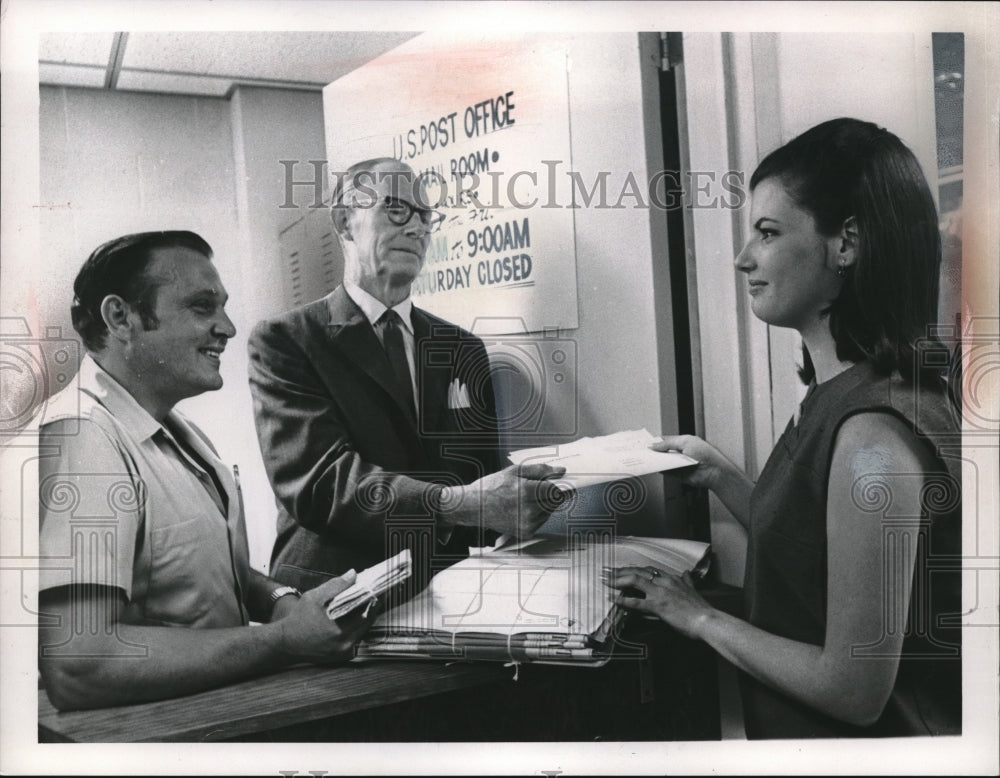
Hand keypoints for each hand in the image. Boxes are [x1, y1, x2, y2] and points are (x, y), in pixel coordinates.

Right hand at [276, 570, 373, 663]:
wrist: (286, 643)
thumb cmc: (299, 618)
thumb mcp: (314, 597)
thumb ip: (335, 585)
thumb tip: (353, 574)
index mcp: (339, 631)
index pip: (367, 612)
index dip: (375, 598)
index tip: (380, 587)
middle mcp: (345, 644)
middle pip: (368, 621)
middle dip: (373, 605)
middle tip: (378, 592)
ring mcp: (345, 652)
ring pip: (364, 629)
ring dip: (367, 615)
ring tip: (369, 600)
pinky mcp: (343, 655)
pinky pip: (358, 637)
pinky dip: (359, 625)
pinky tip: (358, 613)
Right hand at [444, 463, 566, 539]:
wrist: (473, 507)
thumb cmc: (491, 487)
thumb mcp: (515, 471)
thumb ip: (540, 470)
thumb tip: (561, 471)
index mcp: (528, 492)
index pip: (556, 490)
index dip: (561, 485)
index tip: (565, 483)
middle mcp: (530, 510)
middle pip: (555, 502)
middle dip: (552, 493)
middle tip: (538, 488)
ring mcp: (528, 523)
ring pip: (549, 511)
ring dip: (545, 503)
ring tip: (526, 497)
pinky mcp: (525, 532)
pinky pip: (541, 521)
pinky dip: (538, 513)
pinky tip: (523, 507)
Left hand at [606, 566, 714, 639]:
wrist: (707, 620)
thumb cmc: (700, 609)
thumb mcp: (693, 590)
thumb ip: (687, 581)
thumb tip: (686, 573)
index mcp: (671, 578)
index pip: (647, 570)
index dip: (633, 568)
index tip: (622, 569)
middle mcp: (664, 582)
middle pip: (638, 572)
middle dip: (620, 570)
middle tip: (607, 571)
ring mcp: (660, 593)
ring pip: (634, 581)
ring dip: (617, 580)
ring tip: (605, 580)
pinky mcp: (658, 606)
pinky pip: (636, 601)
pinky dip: (623, 599)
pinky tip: (614, 599)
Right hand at [652, 434, 732, 489]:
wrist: (713, 471)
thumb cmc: (705, 454)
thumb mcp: (685, 442)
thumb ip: (668, 443)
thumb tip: (654, 445)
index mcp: (683, 442)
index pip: (666, 440)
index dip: (656, 441)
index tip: (646, 442)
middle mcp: (680, 453)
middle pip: (663, 451)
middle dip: (654, 451)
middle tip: (643, 451)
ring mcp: (678, 464)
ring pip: (663, 462)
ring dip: (656, 461)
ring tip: (646, 458)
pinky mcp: (678, 474)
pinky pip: (666, 472)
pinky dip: (659, 470)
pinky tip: (653, 467)